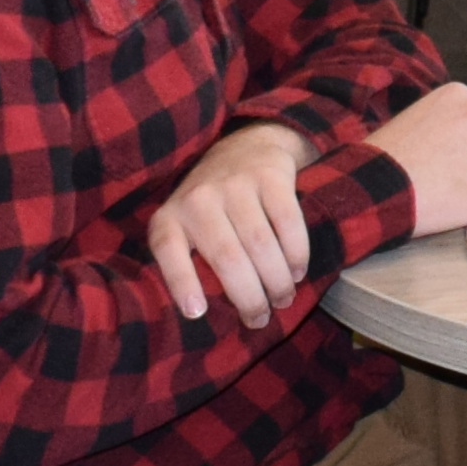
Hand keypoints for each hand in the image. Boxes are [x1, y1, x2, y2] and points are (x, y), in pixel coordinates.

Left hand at [147, 122, 315, 323]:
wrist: (243, 146)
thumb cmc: (210, 205)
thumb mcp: (184, 226)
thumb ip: (186, 260)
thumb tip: (204, 316)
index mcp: (170, 217)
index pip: (168, 249)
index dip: (182, 283)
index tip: (197, 313)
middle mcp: (198, 198)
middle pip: (227, 258)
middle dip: (249, 298)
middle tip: (261, 319)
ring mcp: (235, 184)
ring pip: (260, 244)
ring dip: (277, 280)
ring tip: (283, 299)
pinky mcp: (270, 176)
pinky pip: (287, 222)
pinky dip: (296, 253)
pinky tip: (297, 271)